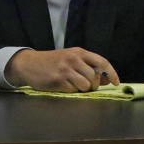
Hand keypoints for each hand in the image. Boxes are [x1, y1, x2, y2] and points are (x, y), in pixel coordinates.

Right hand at [5, 47, 119, 91]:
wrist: (29, 64)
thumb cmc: (52, 62)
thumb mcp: (70, 59)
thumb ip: (88, 67)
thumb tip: (106, 79)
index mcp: (78, 52)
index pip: (102, 62)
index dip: (111, 73)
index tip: (115, 82)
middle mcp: (73, 59)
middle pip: (94, 76)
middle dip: (93, 85)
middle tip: (85, 85)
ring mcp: (65, 69)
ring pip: (86, 85)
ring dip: (81, 89)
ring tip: (72, 84)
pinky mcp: (58, 80)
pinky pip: (73, 90)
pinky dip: (70, 90)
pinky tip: (62, 84)